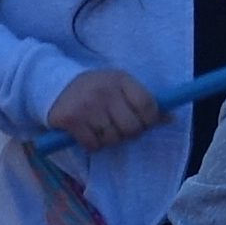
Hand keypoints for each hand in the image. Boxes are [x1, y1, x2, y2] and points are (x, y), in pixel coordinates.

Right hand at [45, 67, 163, 151]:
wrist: (56, 85)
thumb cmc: (96, 88)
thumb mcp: (121, 87)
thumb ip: (144, 102)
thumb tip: (170, 119)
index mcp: (121, 79)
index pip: (148, 106)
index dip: (150, 120)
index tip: (144, 123)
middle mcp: (105, 91)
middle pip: (132, 128)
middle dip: (129, 133)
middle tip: (120, 128)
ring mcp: (87, 106)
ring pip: (112, 139)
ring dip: (109, 139)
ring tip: (102, 128)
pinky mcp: (71, 120)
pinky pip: (93, 145)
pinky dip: (93, 144)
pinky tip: (88, 132)